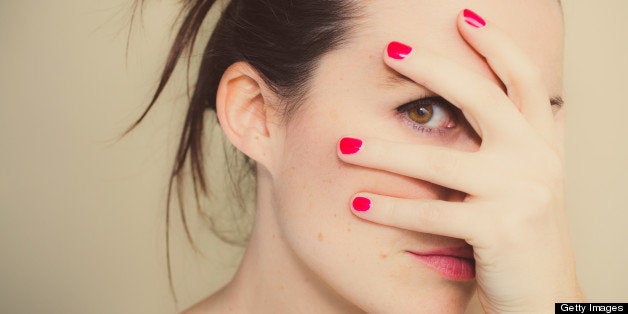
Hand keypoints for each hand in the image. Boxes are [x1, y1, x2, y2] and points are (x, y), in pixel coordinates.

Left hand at [338, 9, 581, 312]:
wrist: (541, 301)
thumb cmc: (517, 241)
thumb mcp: (517, 184)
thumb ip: (502, 146)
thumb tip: (466, 108)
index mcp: (542, 145)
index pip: (523, 80)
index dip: (496, 45)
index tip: (464, 17)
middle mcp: (537, 160)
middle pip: (483, 97)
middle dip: (434, 68)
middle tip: (389, 49)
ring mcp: (522, 192)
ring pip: (440, 160)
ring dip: (384, 151)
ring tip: (343, 145)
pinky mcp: (500, 228)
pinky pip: (431, 212)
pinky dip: (389, 208)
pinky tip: (357, 202)